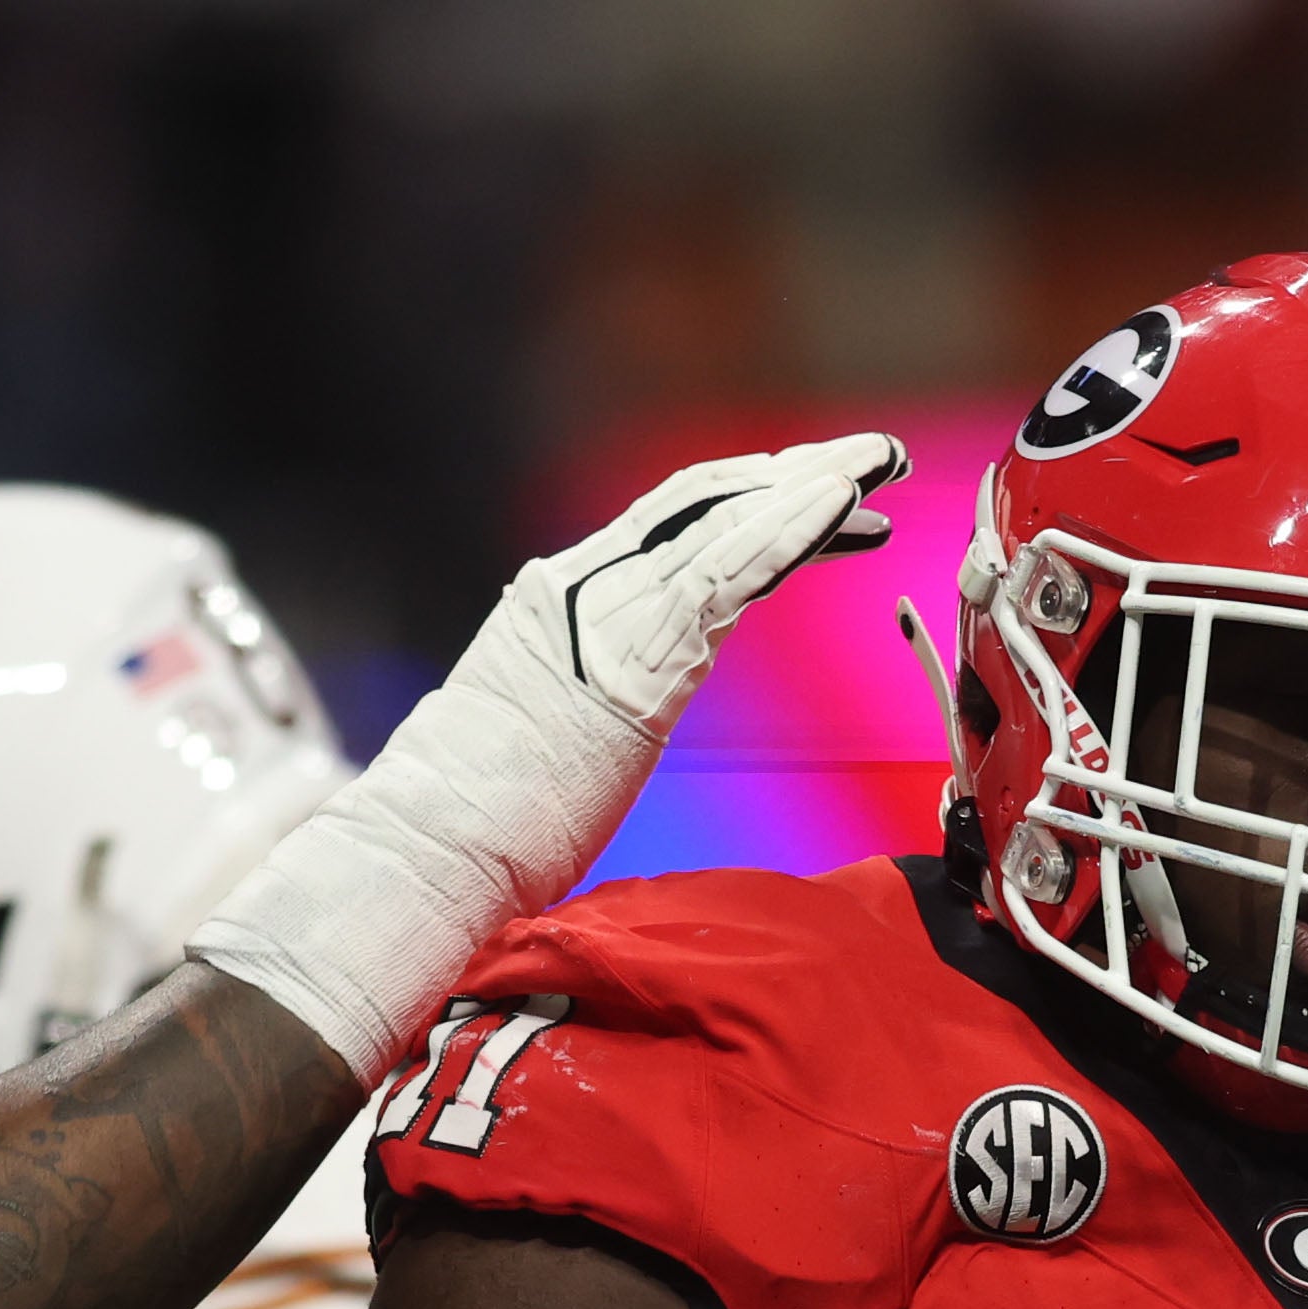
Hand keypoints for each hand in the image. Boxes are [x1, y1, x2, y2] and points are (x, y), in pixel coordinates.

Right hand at [188, 433, 904, 1072]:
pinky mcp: (636, 650)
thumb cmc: (475, 826)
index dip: (750, 501)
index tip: (823, 498)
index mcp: (560, 600)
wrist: (432, 849)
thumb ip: (587, 697)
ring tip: (875, 468)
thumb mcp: (545, 736)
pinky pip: (730, 570)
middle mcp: (581, 584)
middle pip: (702, 501)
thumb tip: (610, 706)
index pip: (671, 527)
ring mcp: (606, 609)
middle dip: (790, 476)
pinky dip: (792, 532)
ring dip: (810, 491)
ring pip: (724, 521)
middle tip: (870, 459)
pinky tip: (843, 512)